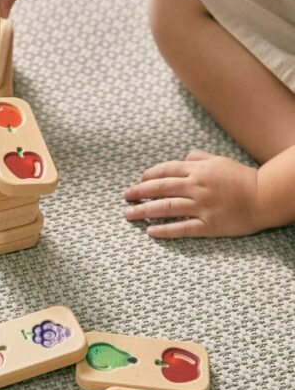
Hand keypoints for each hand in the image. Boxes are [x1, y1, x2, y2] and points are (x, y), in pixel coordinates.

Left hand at [123, 150, 260, 238]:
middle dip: (139, 192)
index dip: (148, 176)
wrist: (265, 196)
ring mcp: (202, 206)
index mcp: (198, 170)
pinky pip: (182, 228)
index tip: (138, 181)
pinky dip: (164, 230)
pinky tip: (150, 231)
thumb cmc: (242, 177)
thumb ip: (199, 158)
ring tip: (128, 215)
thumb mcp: (220, 160)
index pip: (166, 171)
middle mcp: (197, 186)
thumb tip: (183, 158)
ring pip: (166, 208)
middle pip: (160, 188)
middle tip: (125, 197)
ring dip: (144, 211)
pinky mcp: (209, 225)